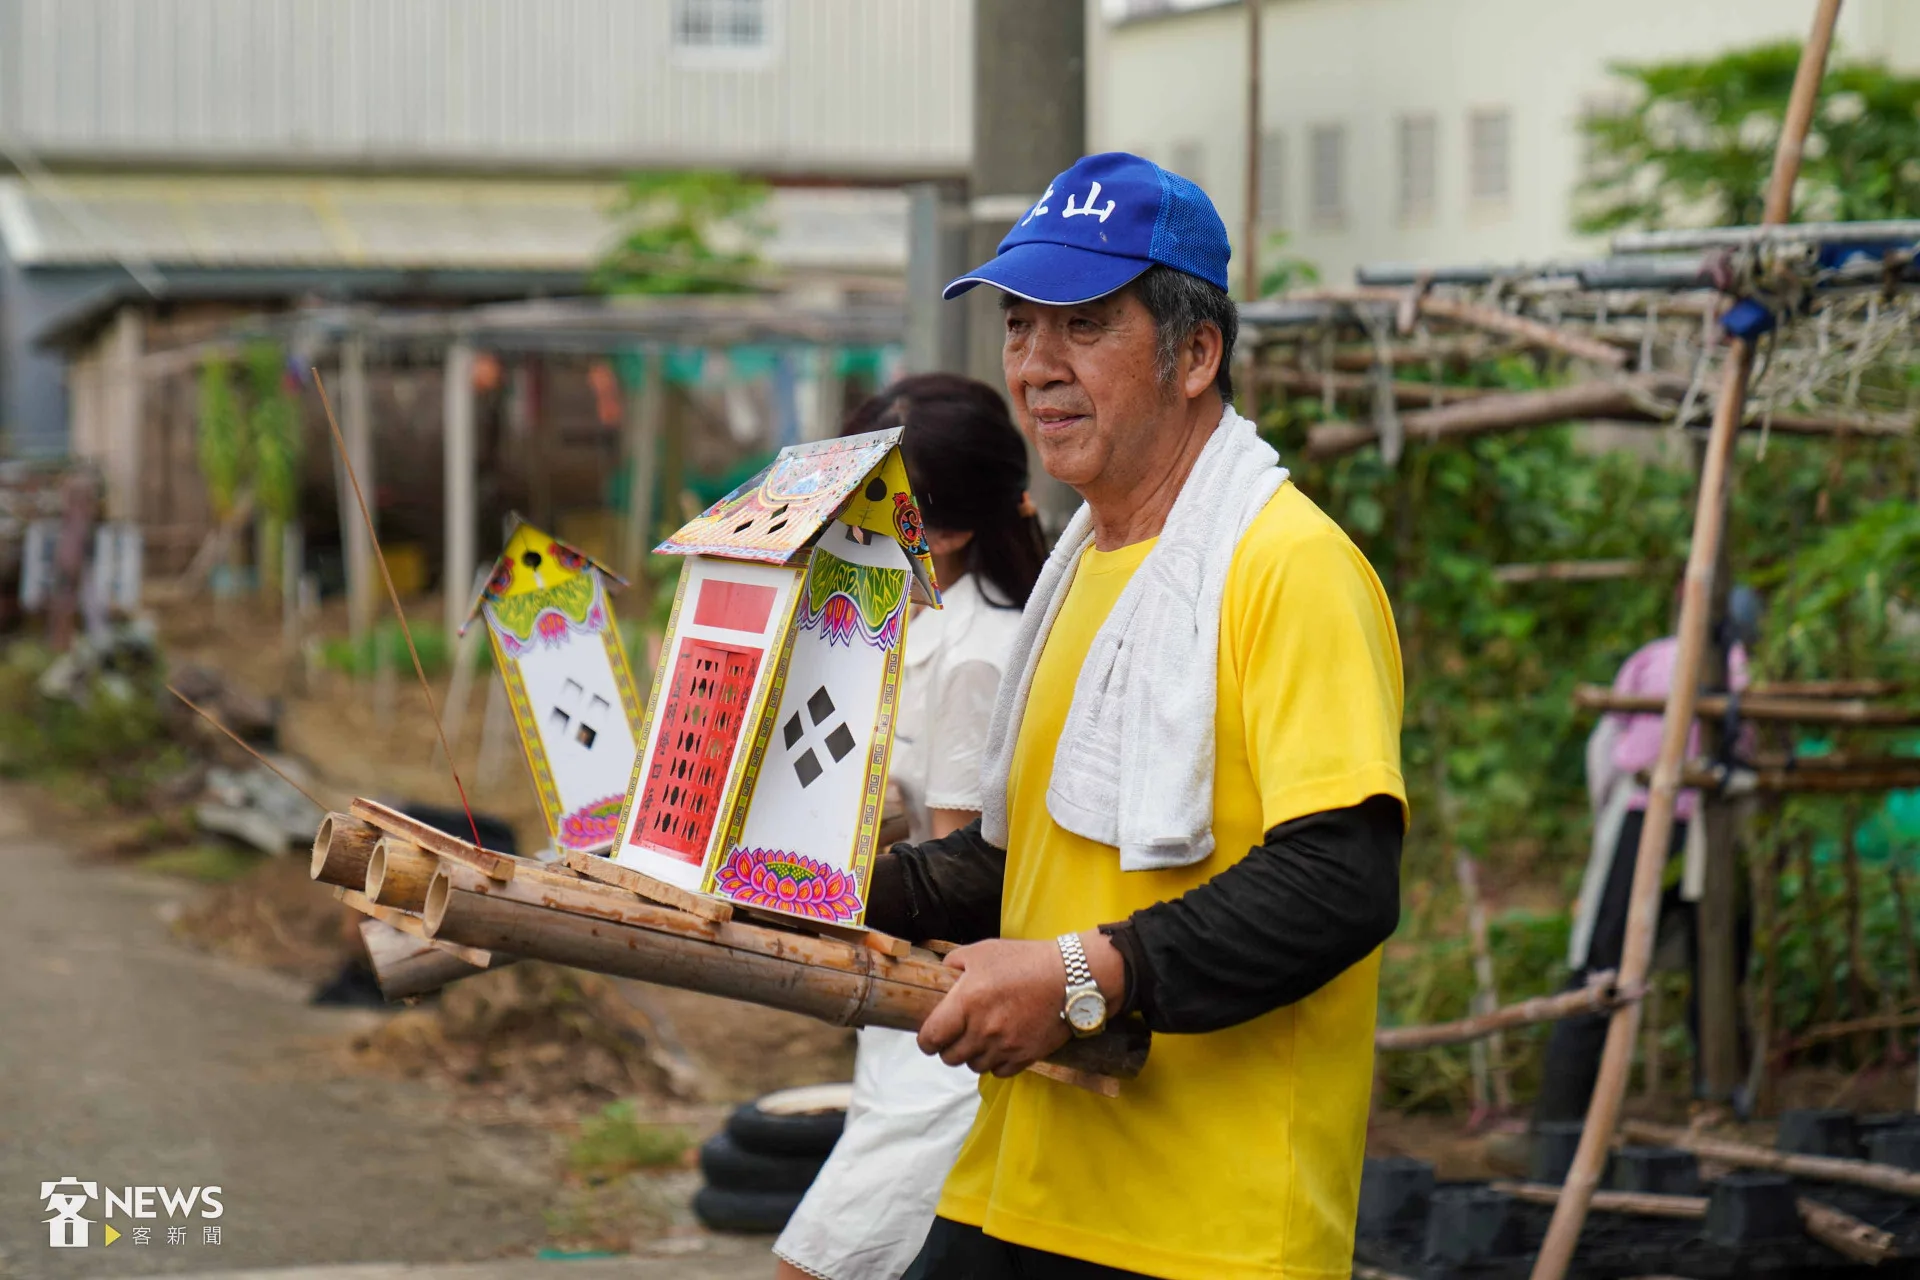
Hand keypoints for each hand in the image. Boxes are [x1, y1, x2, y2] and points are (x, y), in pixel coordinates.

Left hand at [916, 938, 1071, 1076]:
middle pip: (950, 1058)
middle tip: (957, 1036)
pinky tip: (1001, 1046)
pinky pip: (999, 1072)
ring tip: (982, 1039)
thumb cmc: (1025, 960)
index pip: (931, 1038)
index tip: (931, 1038)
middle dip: (949, 1048)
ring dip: (973, 1055)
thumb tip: (942, 973)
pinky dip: (996, 1063)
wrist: (1070, 977)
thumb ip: (955, 963)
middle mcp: (982, 1029)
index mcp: (965, 1002)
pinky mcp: (1024, 1057)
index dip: (927, 1041)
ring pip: (974, 1066)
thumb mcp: (984, 951)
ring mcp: (1004, 1046)